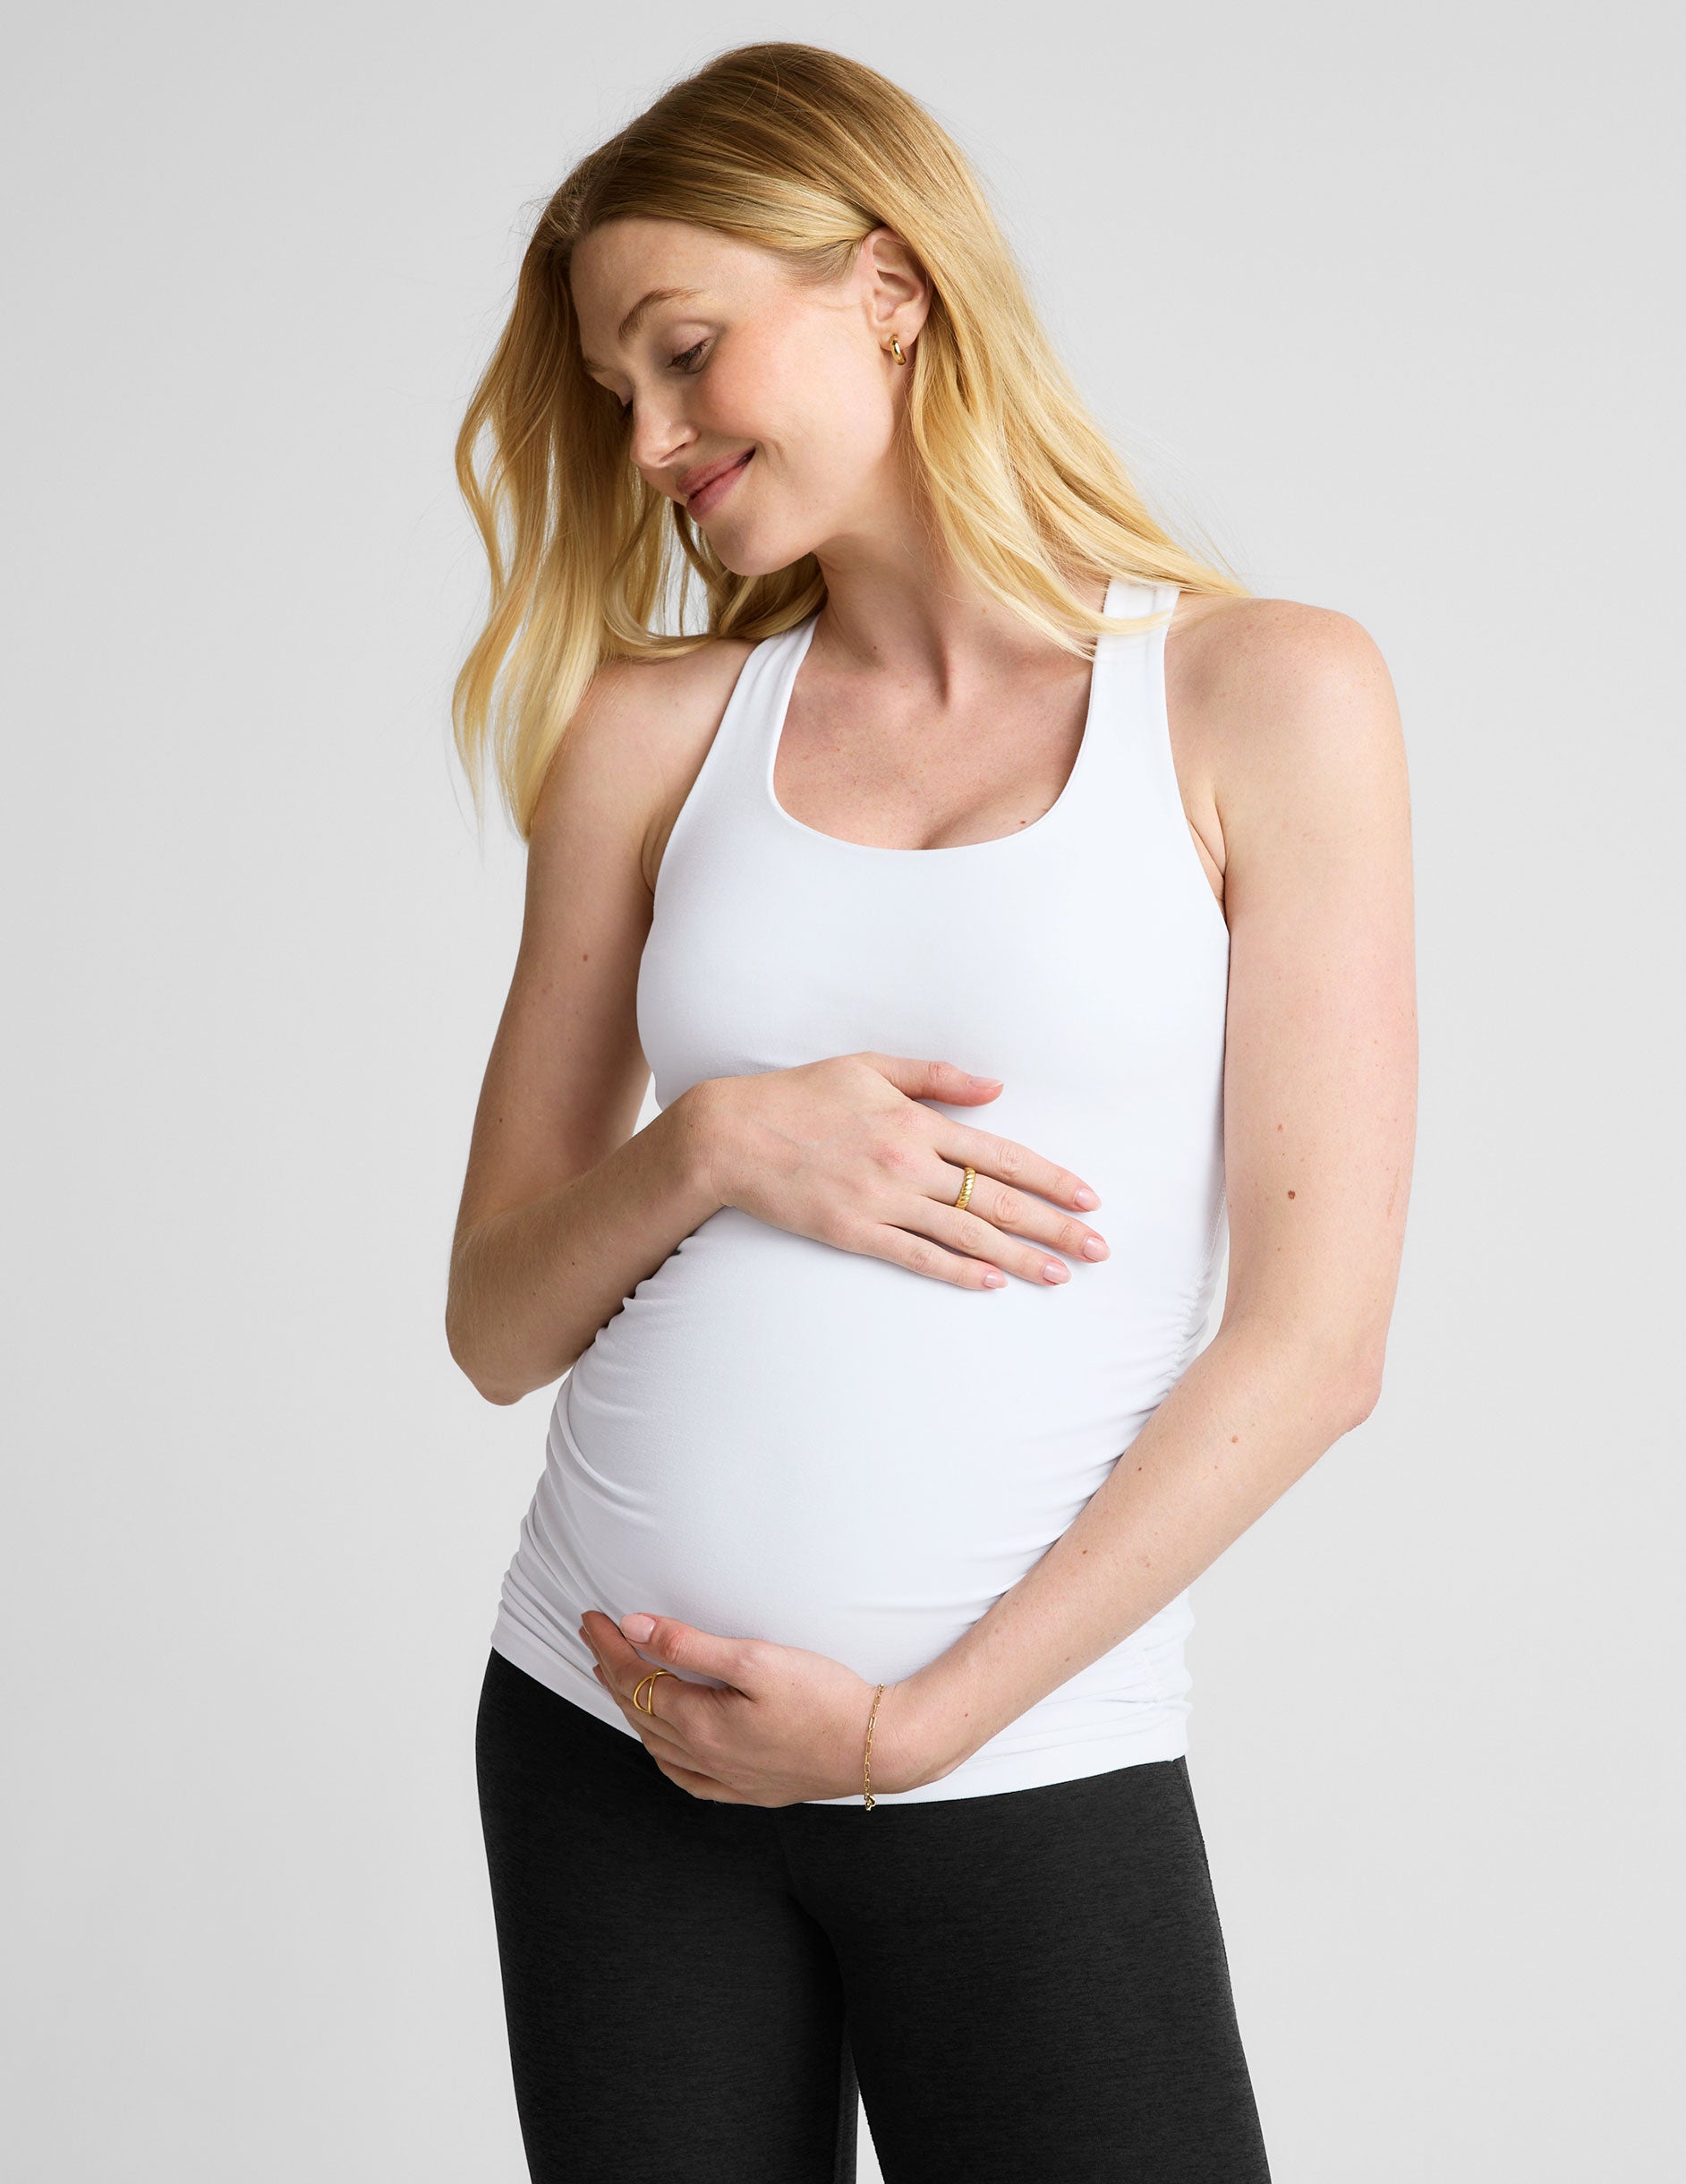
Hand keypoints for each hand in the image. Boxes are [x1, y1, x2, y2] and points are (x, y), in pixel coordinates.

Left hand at [577, 1608, 943, 1805]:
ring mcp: (726, 1778)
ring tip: (617, 1679)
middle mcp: (704, 1758)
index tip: (592, 1617)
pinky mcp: (750, 1788)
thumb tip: (635, 1628)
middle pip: (640, 1711)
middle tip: (595, 1637)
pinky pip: (686, 1777)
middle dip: (612, 1670)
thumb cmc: (824, 1697)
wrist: (876, 1747)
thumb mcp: (755, 1659)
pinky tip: (663, 1745)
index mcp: (699, 1724)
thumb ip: (690, 1645)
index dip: (609, 1646)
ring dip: (632, 1708)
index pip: (635, 1679)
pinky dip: (662, 1754)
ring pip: (657, 1744)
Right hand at [691, 1051, 1108, 1289]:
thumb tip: (997, 1089)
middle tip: (1098, 1249)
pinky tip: (992, 1283)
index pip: (1000, 1154)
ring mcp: (880, 1202)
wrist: (730, 1135)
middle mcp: (907, 1163)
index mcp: (915, 1121)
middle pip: (996, 1200)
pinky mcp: (852, 1233)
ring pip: (965, 1235)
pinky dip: (958, 1271)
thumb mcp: (868, 1068)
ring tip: (1060, 1276)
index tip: (1088, 1197)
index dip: (1049, 1178)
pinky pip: (917, 1257)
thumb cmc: (799, 1096)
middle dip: (1053, 1226)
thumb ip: (936, 1076)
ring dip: (1019, 1257)